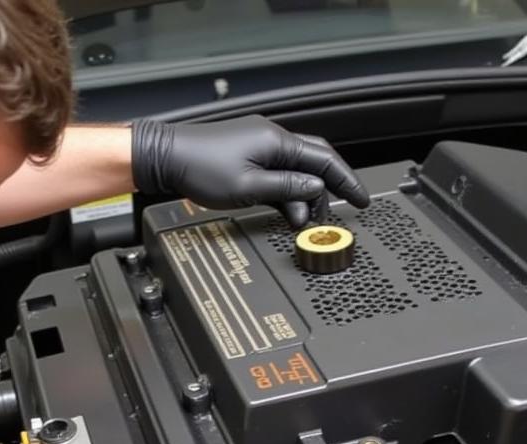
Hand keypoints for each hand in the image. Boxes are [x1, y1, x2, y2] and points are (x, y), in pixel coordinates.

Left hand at [131, 115, 368, 229]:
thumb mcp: (249, 187)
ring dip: (304, 196)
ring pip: (295, 171)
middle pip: (314, 163)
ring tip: (306, 221)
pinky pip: (277, 174)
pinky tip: (287, 211)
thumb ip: (286, 190)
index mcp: (277, 141)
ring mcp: (259, 146)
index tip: (360, 199)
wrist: (166, 158)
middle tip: (338, 213)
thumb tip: (314, 191)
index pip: (325, 159)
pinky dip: (285, 193)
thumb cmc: (200, 168)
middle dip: (329, 189)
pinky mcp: (247, 156)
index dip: (346, 181)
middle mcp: (272, 138)